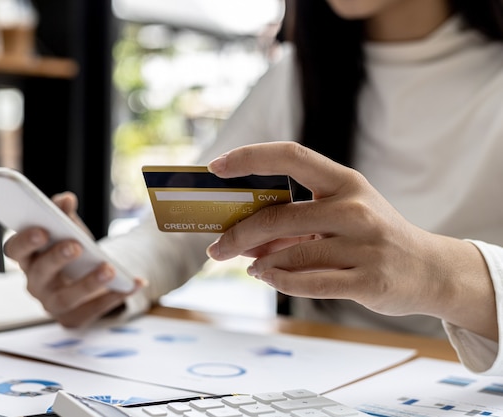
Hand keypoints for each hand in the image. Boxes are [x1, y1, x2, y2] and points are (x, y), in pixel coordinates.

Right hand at [3, 192, 143, 327]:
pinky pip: (91, 311)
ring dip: (88, 283)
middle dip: (57, 258)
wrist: (87, 279)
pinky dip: (112, 298)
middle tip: (76, 246)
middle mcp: (35, 282)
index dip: (25, 241)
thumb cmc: (73, 251)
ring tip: (109, 269)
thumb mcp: (70, 230)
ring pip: (66, 297)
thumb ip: (64, 214)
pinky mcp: (71, 318)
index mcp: (28, 257)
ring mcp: (51, 303)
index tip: (42, 230)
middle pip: (40, 272)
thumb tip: (65, 199)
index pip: (14, 249)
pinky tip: (131, 284)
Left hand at [206, 142, 495, 339]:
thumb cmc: (373, 237)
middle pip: (279, 217)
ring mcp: (364, 245)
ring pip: (291, 255)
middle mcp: (355, 209)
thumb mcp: (342, 216)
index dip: (249, 157)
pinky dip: (279, 281)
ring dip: (259, 262)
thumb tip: (240, 237)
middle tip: (216, 247)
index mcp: (345, 182)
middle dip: (238, 234)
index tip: (216, 167)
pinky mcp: (368, 280)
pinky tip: (266, 276)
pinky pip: (309, 282)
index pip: (291, 156)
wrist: (430, 269)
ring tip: (250, 265)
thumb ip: (295, 222)